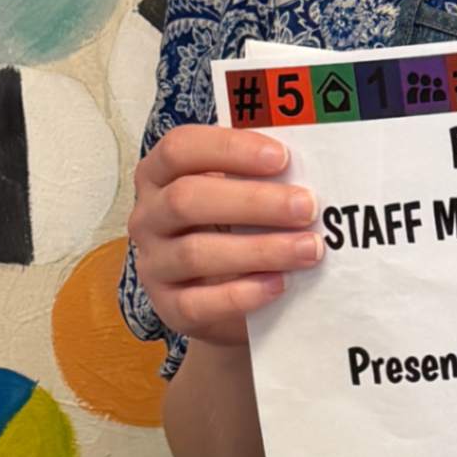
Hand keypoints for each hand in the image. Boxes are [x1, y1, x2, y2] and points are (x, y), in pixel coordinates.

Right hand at [126, 124, 319, 349]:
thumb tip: (308, 169)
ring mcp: (154, 264)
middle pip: (186, 199)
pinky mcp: (168, 308)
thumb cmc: (236, 230)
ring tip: (309, 249)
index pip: (180, 149)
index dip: (229, 149)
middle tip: (306, 207)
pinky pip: (199, 302)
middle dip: (253, 202)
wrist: (225, 300)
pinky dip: (243, 293)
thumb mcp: (240, 196)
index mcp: (158, 175)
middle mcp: (147, 217)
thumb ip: (260, 178)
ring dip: (260, 249)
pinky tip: (279, 284)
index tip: (281, 157)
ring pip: (196, 253)